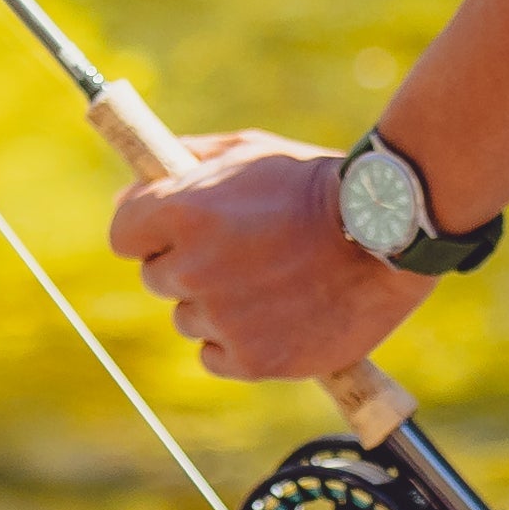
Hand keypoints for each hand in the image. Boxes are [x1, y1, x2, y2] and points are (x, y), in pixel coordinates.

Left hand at [107, 130, 427, 385]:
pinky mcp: (252, 358)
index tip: (175, 230)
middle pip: (156, 278)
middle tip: (240, 252)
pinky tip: (272, 316)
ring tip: (269, 281)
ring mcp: (222, 316)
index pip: (123, 234)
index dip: (149, 230)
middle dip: (188, 265)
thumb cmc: (315, 186)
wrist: (386, 232)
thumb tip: (129, 190)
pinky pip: (214, 356)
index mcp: (181, 211)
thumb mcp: (248, 151)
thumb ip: (184, 163)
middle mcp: (192, 267)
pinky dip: (236, 343)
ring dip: (215, 305)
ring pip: (188, 318)